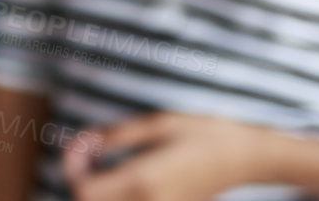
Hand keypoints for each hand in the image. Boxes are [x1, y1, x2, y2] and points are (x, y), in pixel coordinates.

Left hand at [64, 112, 278, 200]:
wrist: (245, 158)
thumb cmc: (203, 133)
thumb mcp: (156, 124)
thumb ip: (114, 136)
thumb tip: (82, 143)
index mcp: (143, 180)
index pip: (83, 191)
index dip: (72, 168)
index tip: (81, 145)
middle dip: (82, 182)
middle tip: (88, 154)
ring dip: (98, 191)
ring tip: (101, 167)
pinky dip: (117, 196)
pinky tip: (121, 178)